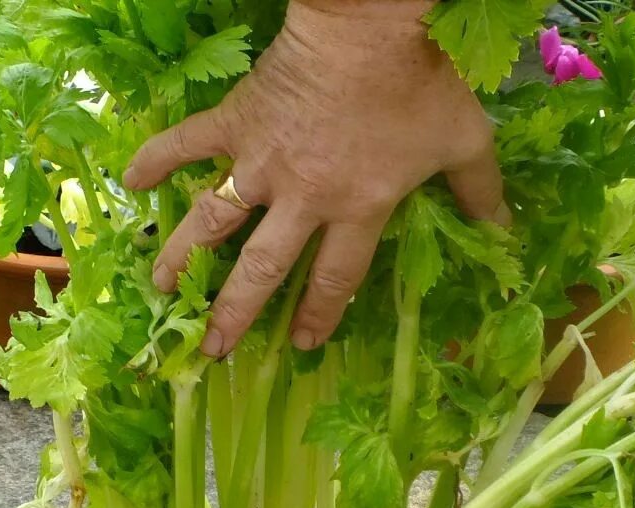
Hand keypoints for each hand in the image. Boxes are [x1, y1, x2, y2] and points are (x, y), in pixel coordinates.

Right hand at [123, 0, 507, 356]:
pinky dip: (157, 157)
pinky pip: (186, 141)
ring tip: (157, 290)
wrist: (371, 25)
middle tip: (211, 349)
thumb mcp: (465, 144)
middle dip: (235, 313)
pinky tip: (127, 178)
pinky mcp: (236, 119)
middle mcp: (302, 198)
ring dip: (184, 258)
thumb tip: (506, 233)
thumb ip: (482, 194)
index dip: (318, 316)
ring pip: (214, 220)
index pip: (336, 279)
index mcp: (357, 209)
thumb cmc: (421, 87)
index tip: (299, 344)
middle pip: (264, 269)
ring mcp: (261, 161)